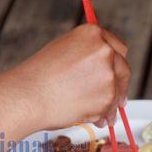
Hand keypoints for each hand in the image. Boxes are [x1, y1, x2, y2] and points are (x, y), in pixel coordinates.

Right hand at [6, 24, 130, 129]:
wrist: (28, 96)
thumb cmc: (39, 76)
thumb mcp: (64, 50)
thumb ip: (88, 54)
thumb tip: (106, 69)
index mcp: (92, 34)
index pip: (117, 46)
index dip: (116, 61)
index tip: (115, 70)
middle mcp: (104, 50)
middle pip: (123, 68)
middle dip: (119, 83)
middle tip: (114, 95)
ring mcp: (109, 73)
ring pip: (119, 90)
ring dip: (111, 102)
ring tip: (95, 112)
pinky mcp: (109, 95)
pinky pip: (112, 107)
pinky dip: (104, 114)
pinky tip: (91, 118)